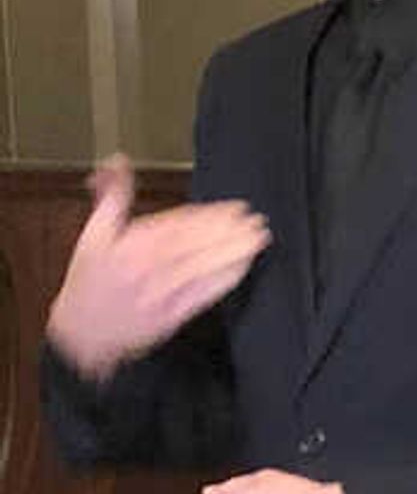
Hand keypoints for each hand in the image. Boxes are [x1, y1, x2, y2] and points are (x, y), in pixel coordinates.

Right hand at [43, 156, 268, 379]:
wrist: (82, 330)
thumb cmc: (90, 281)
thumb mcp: (93, 234)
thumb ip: (112, 196)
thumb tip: (116, 162)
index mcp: (128, 246)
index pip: (176, 225)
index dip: (208, 215)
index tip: (233, 207)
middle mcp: (145, 269)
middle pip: (194, 244)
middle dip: (227, 230)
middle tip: (253, 219)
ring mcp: (160, 294)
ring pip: (202, 267)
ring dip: (234, 251)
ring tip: (258, 238)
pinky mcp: (171, 315)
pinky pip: (204, 294)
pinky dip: (226, 279)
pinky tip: (244, 265)